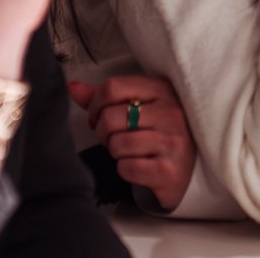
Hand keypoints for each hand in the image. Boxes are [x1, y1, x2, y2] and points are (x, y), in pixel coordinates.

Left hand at [71, 75, 196, 211]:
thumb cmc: (158, 134)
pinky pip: (126, 168)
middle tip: (114, 138)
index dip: (95, 104)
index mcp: (162, 90)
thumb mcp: (139, 106)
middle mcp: (171, 113)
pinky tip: (138, 166)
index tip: (97, 116)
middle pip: (110, 118)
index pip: (113, 87)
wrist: (187, 172)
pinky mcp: (168, 171)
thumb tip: (72, 87)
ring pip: (117, 144)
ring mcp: (172, 142)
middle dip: (103, 132)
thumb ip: (105, 96)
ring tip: (128, 152)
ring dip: (115, 152)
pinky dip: (125, 170)